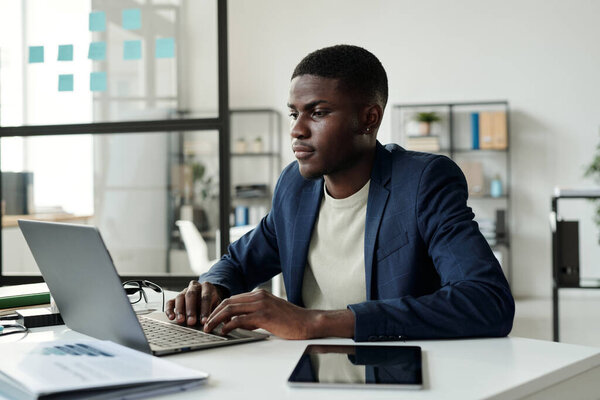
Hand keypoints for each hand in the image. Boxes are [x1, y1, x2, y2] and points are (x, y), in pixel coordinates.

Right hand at [165, 281, 223, 325]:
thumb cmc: (212, 302)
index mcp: (207, 286)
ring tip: (181, 321)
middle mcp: (194, 287)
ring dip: (180, 310)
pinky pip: (170, 302)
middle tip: (191, 322)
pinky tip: (171, 317)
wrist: (206, 296)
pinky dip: (169, 310)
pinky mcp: (176, 297)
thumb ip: (216, 311)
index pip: (205, 296)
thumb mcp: (217, 304)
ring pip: (180, 297)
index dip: (204, 309)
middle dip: (191, 310)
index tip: (204, 321)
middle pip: (191, 295)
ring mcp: (184, 291)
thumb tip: (218, 322)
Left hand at [203, 289, 317, 338]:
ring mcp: (261, 305)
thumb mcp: (270, 313)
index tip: (211, 318)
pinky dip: (228, 325)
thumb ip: (254, 315)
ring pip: (231, 309)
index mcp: (259, 294)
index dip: (219, 308)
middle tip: (205, 324)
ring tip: (209, 328)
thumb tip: (239, 323)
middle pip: (228, 302)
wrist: (308, 323)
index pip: (233, 299)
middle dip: (213, 313)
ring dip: (216, 319)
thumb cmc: (291, 321)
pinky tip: (224, 331)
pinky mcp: (264, 316)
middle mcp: (258, 296)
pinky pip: (240, 319)